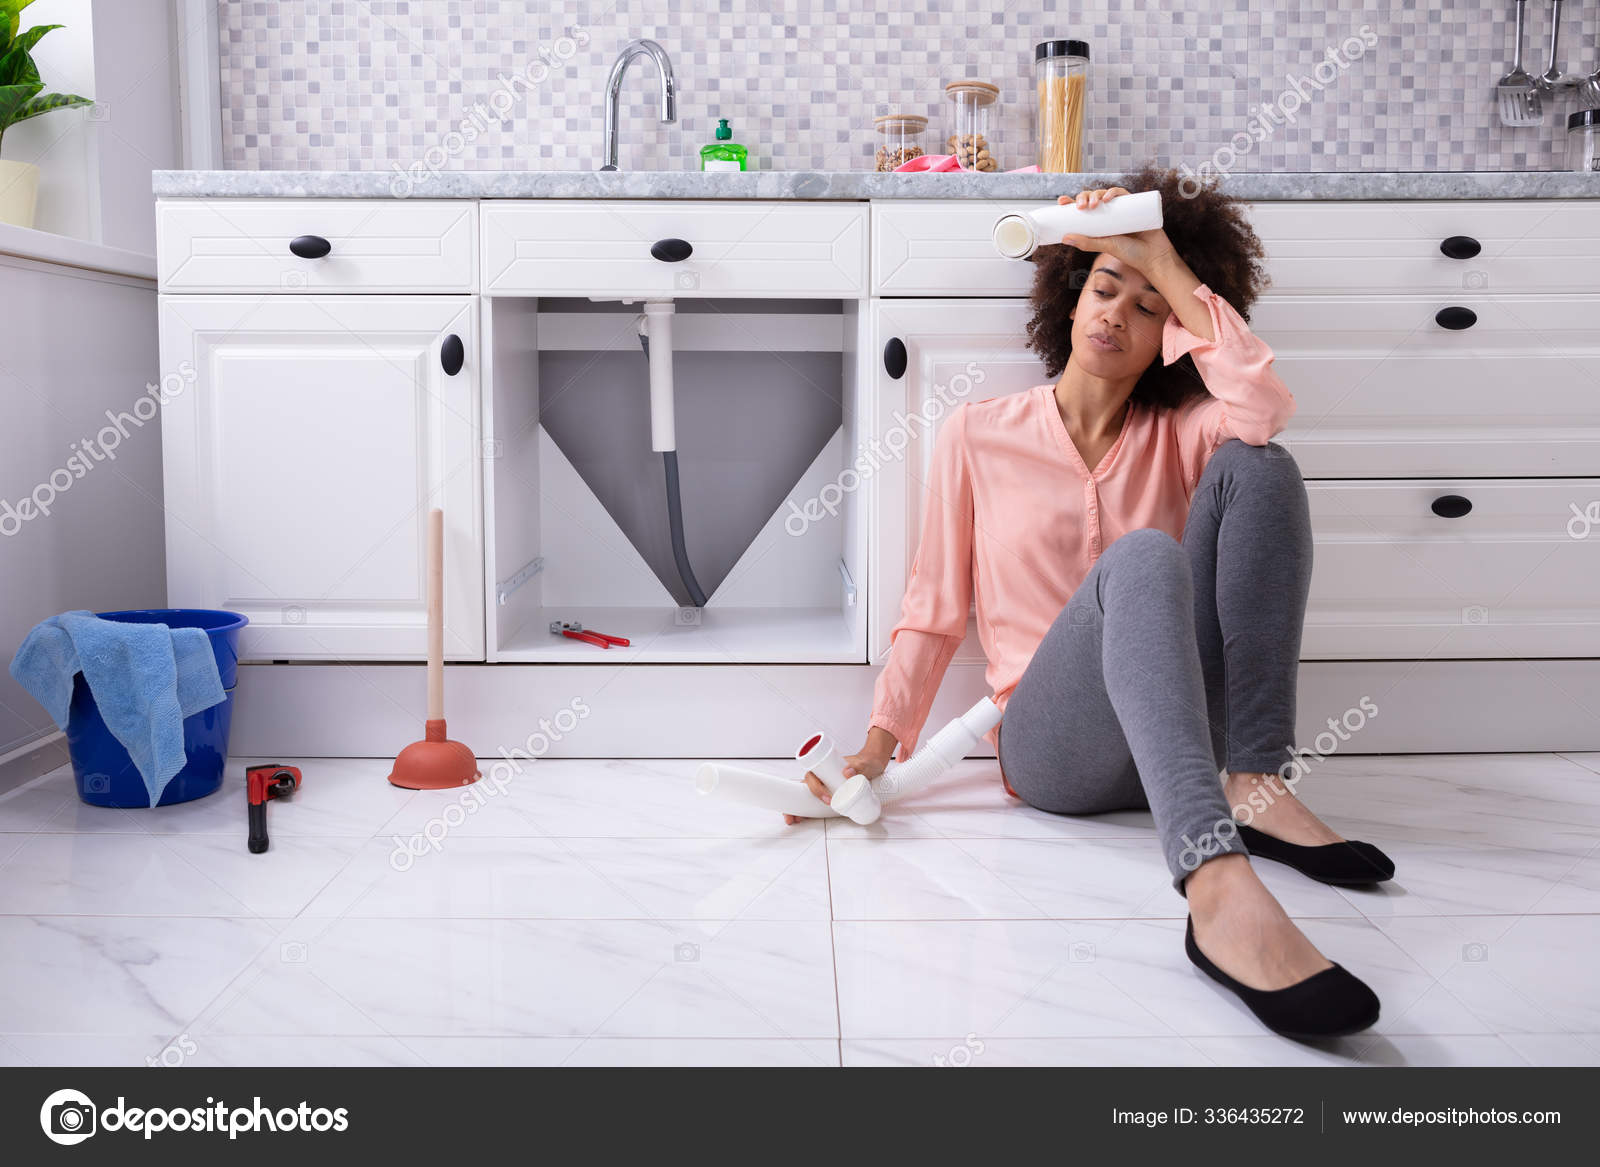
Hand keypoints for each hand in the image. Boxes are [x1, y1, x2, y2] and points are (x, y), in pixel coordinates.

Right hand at [782, 746, 891, 825]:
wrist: (870, 763)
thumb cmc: (863, 762)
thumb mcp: (862, 763)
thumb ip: (856, 766)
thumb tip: (847, 772)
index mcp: (824, 767)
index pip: (812, 777)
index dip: (815, 789)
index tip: (827, 800)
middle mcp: (821, 777)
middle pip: (803, 789)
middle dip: (795, 803)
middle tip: (794, 817)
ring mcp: (824, 785)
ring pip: (807, 797)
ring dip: (799, 809)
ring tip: (794, 820)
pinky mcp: (829, 792)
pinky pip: (816, 801)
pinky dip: (808, 810)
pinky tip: (803, 819)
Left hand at [1056, 187, 1173, 272]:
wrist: (1155, 255)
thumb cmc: (1131, 254)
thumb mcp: (1106, 246)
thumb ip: (1087, 243)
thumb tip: (1064, 238)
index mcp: (1099, 224)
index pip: (1082, 210)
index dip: (1071, 203)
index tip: (1061, 202)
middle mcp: (1108, 215)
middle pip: (1092, 199)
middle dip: (1083, 198)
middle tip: (1081, 207)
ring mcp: (1121, 209)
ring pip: (1105, 194)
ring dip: (1096, 194)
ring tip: (1094, 204)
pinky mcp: (1134, 204)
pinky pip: (1122, 193)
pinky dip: (1114, 192)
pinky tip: (1108, 197)